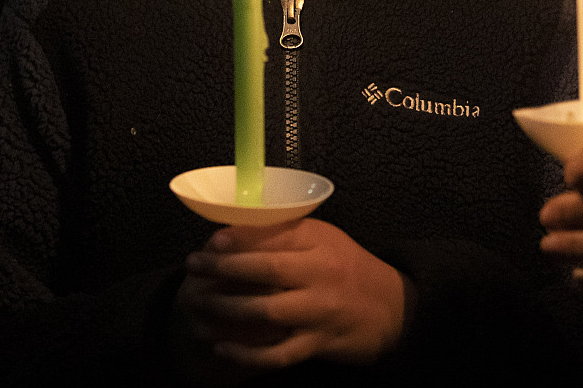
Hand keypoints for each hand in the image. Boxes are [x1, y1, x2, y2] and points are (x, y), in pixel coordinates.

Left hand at [168, 218, 411, 378]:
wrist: (389, 307)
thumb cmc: (346, 266)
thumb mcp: (323, 239)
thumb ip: (286, 233)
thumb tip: (235, 228)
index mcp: (320, 242)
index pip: (275, 234)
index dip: (239, 237)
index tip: (210, 239)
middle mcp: (320, 273)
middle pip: (266, 269)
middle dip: (224, 268)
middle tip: (193, 266)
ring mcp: (319, 311)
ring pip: (267, 311)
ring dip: (228, 310)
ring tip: (197, 306)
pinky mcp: (318, 344)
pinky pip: (277, 353)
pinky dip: (246, 353)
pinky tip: (221, 347)